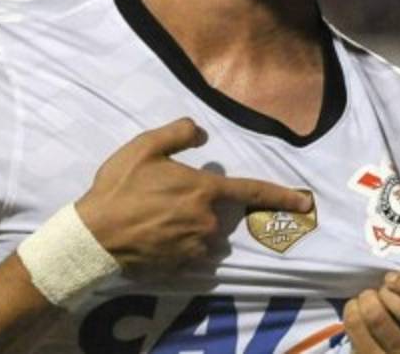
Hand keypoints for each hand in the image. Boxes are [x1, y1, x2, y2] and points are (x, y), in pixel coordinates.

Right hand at [74, 117, 311, 270]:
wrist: (94, 234)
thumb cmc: (120, 187)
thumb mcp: (144, 147)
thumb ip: (179, 133)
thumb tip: (202, 133)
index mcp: (204, 190)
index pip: (251, 191)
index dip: (281, 195)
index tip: (305, 201)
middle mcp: (208, 222)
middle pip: (220, 214)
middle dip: (202, 206)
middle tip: (166, 200)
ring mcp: (196, 247)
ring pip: (208, 236)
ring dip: (194, 228)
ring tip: (159, 220)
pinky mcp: (182, 266)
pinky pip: (192, 254)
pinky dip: (181, 245)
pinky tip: (156, 237)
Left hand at [344, 272, 399, 353]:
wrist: (394, 351)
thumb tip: (398, 254)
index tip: (392, 278)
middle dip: (387, 292)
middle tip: (381, 291)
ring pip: (377, 317)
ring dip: (367, 299)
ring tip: (367, 299)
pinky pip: (356, 325)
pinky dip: (352, 309)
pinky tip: (357, 311)